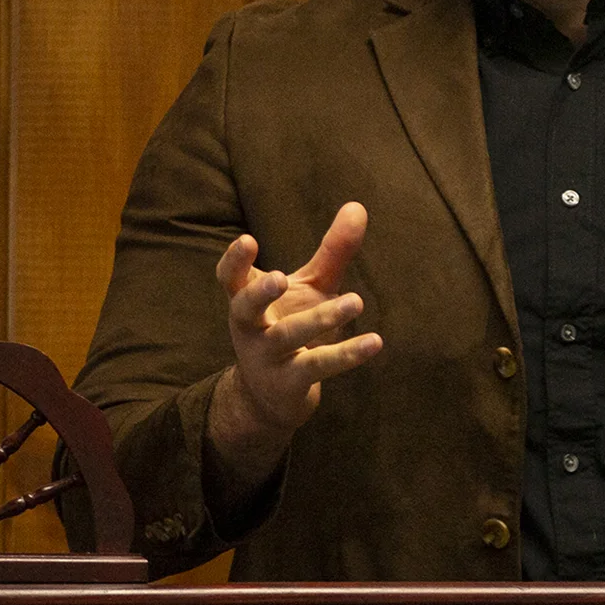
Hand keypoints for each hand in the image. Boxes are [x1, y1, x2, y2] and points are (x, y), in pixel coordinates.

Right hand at [213, 202, 382, 442]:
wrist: (271, 398)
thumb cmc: (288, 326)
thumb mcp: (309, 287)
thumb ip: (332, 252)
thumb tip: (358, 206)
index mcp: (246, 301)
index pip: (230, 278)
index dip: (234, 261)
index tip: (247, 240)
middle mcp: (250, 328)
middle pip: (246, 309)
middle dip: (260, 293)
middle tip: (279, 277)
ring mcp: (267, 357)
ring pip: (289, 337)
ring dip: (321, 319)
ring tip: (355, 301)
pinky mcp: (290, 382)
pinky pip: (319, 366)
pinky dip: (348, 354)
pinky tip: (375, 342)